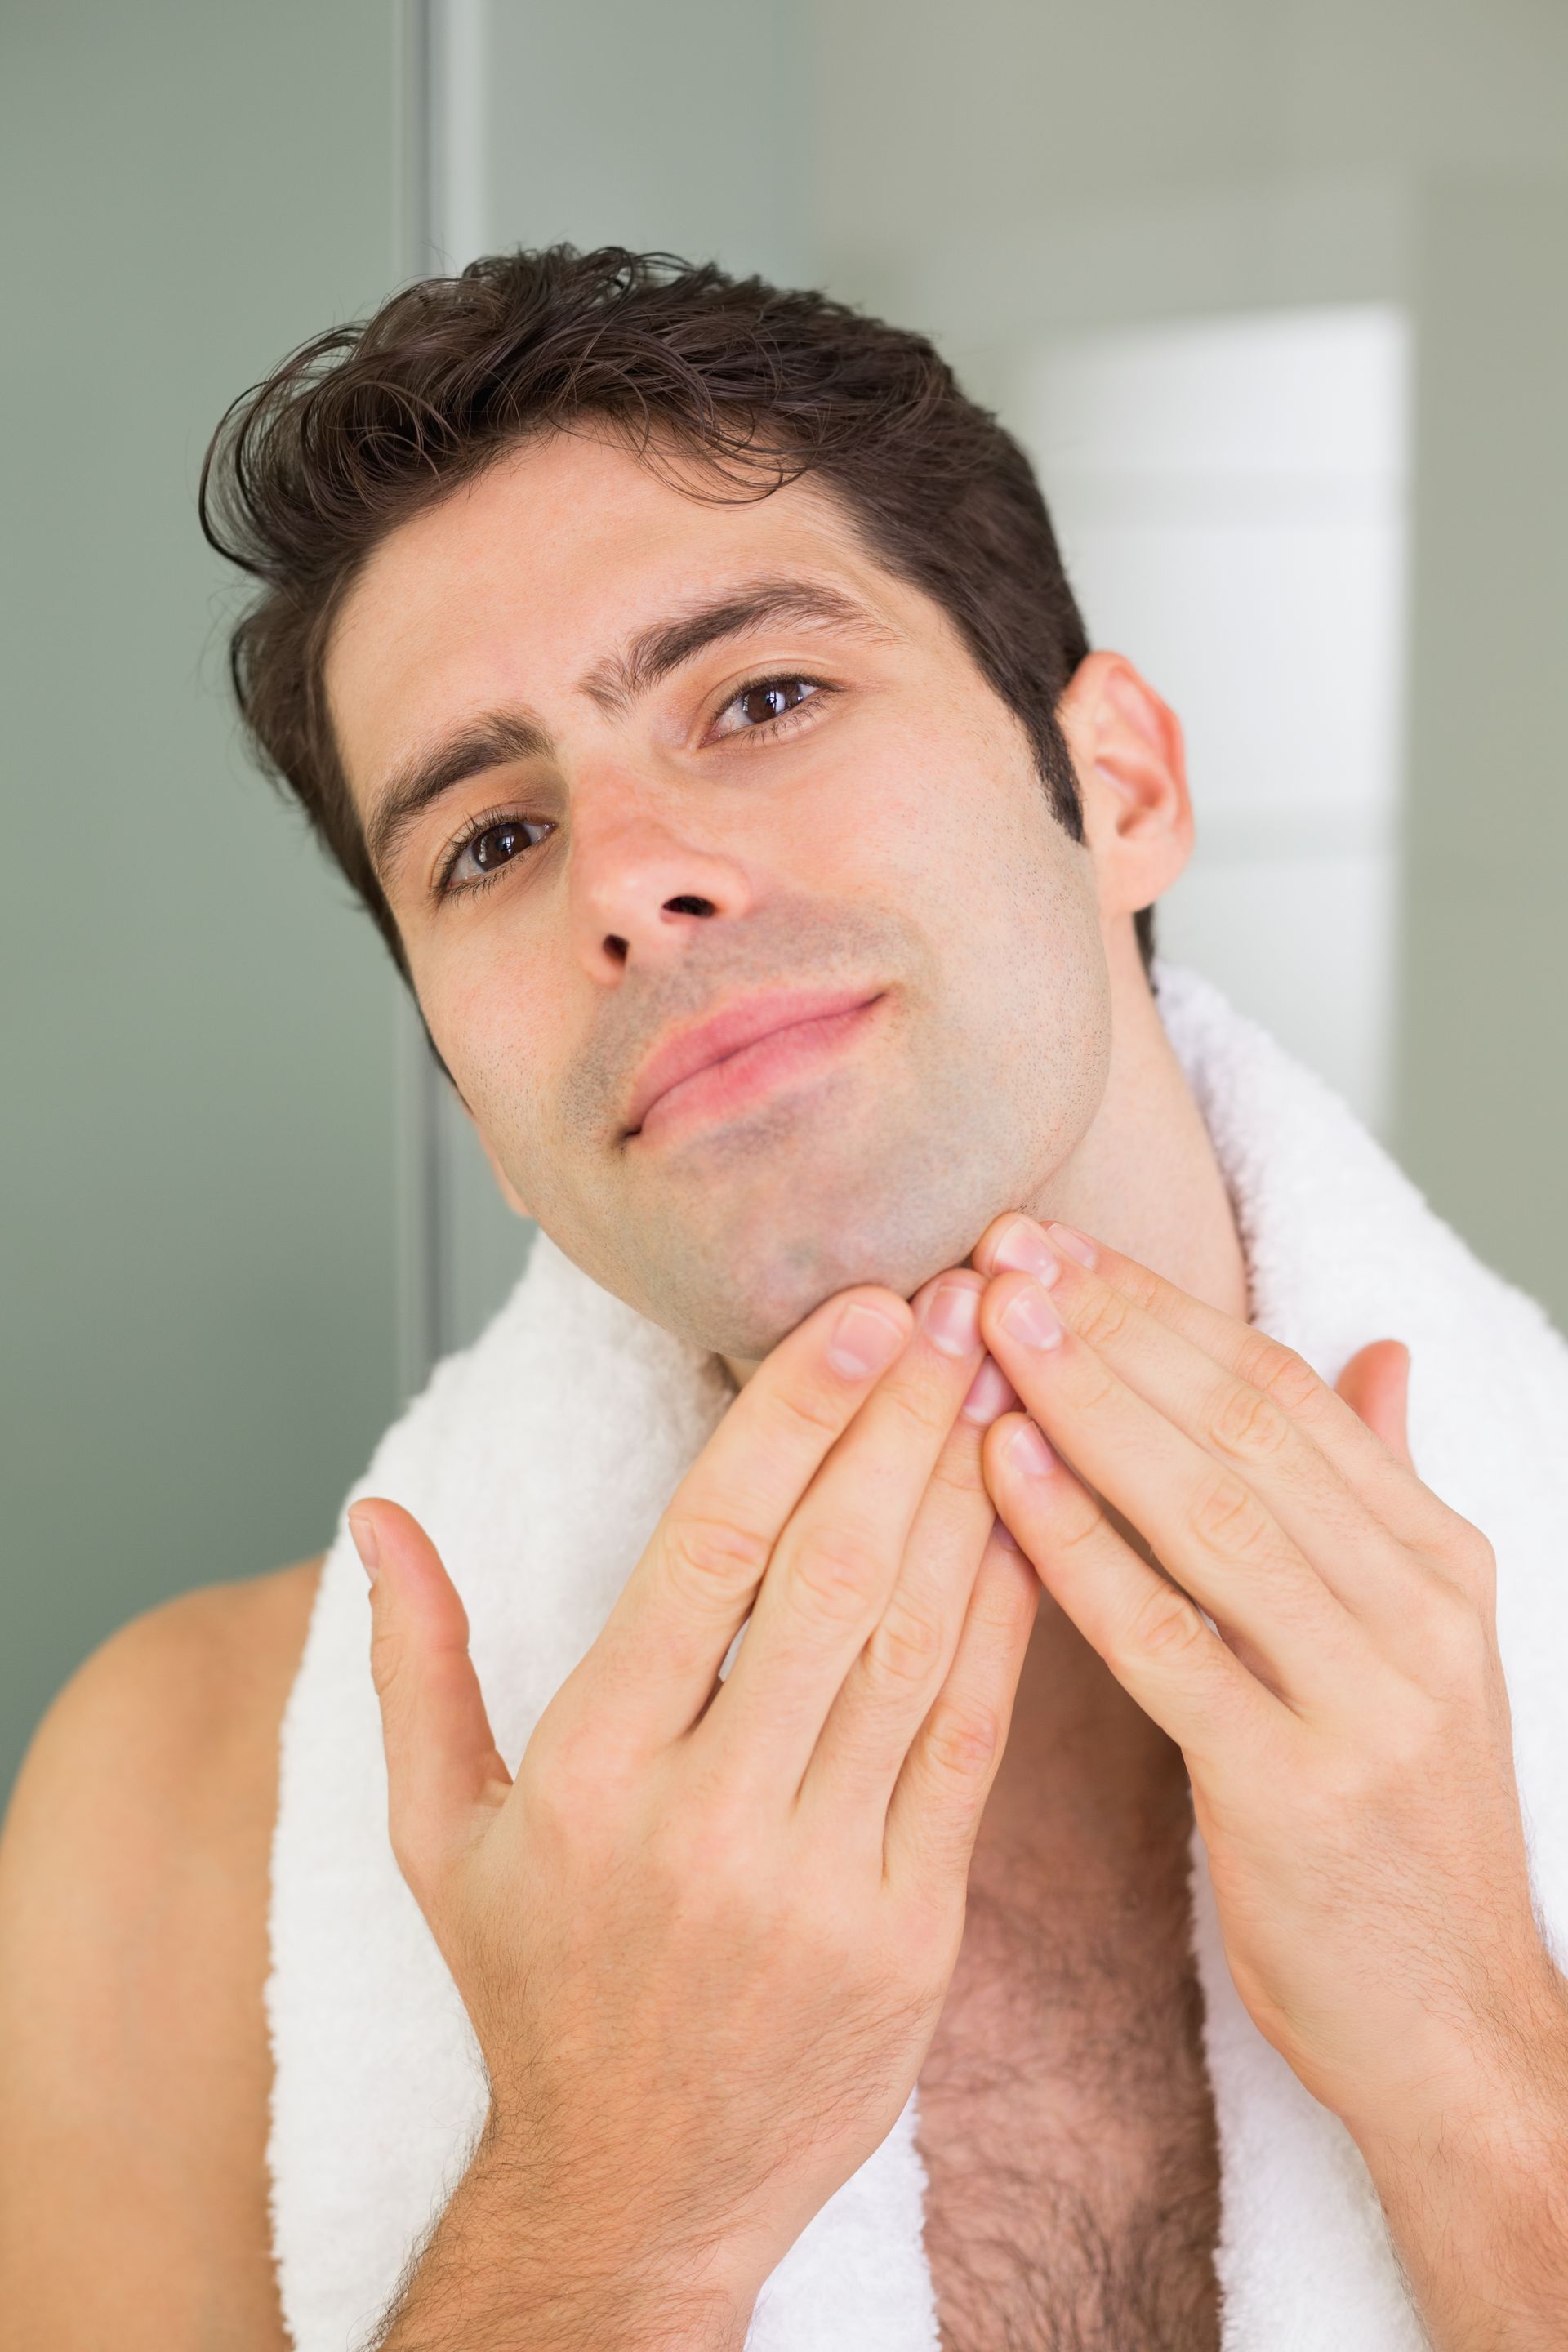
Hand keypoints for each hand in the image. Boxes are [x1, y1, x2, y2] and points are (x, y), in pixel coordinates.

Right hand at [348, 1269, 1036, 2329]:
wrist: (638, 2195)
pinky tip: (1030, 1525)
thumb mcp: (444, 1835)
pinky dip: (1004, 1625)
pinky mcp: (913, 1932)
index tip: (863, 1312)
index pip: (710, 1550)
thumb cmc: (537, 1989)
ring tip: (1010, 1380)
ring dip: (970, 1498)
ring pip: (915, 1647)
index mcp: (593, 1771)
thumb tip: (375, 1518)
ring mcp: (822, 1881)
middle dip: (906, 1423)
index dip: (795, 1416)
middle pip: (832, 1577)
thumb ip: (416, 1665)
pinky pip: (970, 1745)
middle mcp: (710, 1819)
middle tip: (966, 1301)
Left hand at [970, 1214, 1567, 2344]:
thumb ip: (1378, 1493)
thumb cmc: (1399, 1829)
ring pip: (1208, 1512)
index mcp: (1434, 1558)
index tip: (1054, 1242)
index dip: (1161, 1305)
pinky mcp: (1295, 1789)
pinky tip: (1004, 1475)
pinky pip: (1168, 1642)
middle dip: (1112, 1327)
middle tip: (1002, 1251)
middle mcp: (1413, 1608)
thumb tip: (1375, 1352)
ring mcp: (1365, 1698)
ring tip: (989, 1328)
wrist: (1458, 2031)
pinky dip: (1083, 1548)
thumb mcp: (1415, 1647)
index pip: (1282, 1389)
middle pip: (1242, 1426)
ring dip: (1089, 1407)